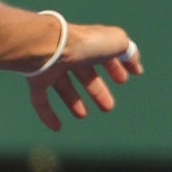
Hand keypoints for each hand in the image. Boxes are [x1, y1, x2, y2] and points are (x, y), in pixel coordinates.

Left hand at [27, 22, 142, 130]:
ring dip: (73, 101)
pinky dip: (47, 115)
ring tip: (82, 116)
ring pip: (62, 86)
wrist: (49, 46)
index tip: (123, 81)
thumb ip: (129, 53)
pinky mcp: (36, 80)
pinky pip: (40, 99)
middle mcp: (69, 54)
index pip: (103, 56)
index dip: (114, 68)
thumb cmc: (85, 43)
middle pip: (84, 74)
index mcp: (89, 43)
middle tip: (108, 107)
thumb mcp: (117, 43)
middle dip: (96, 90)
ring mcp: (50, 67)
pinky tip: (57, 127)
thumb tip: (136, 67)